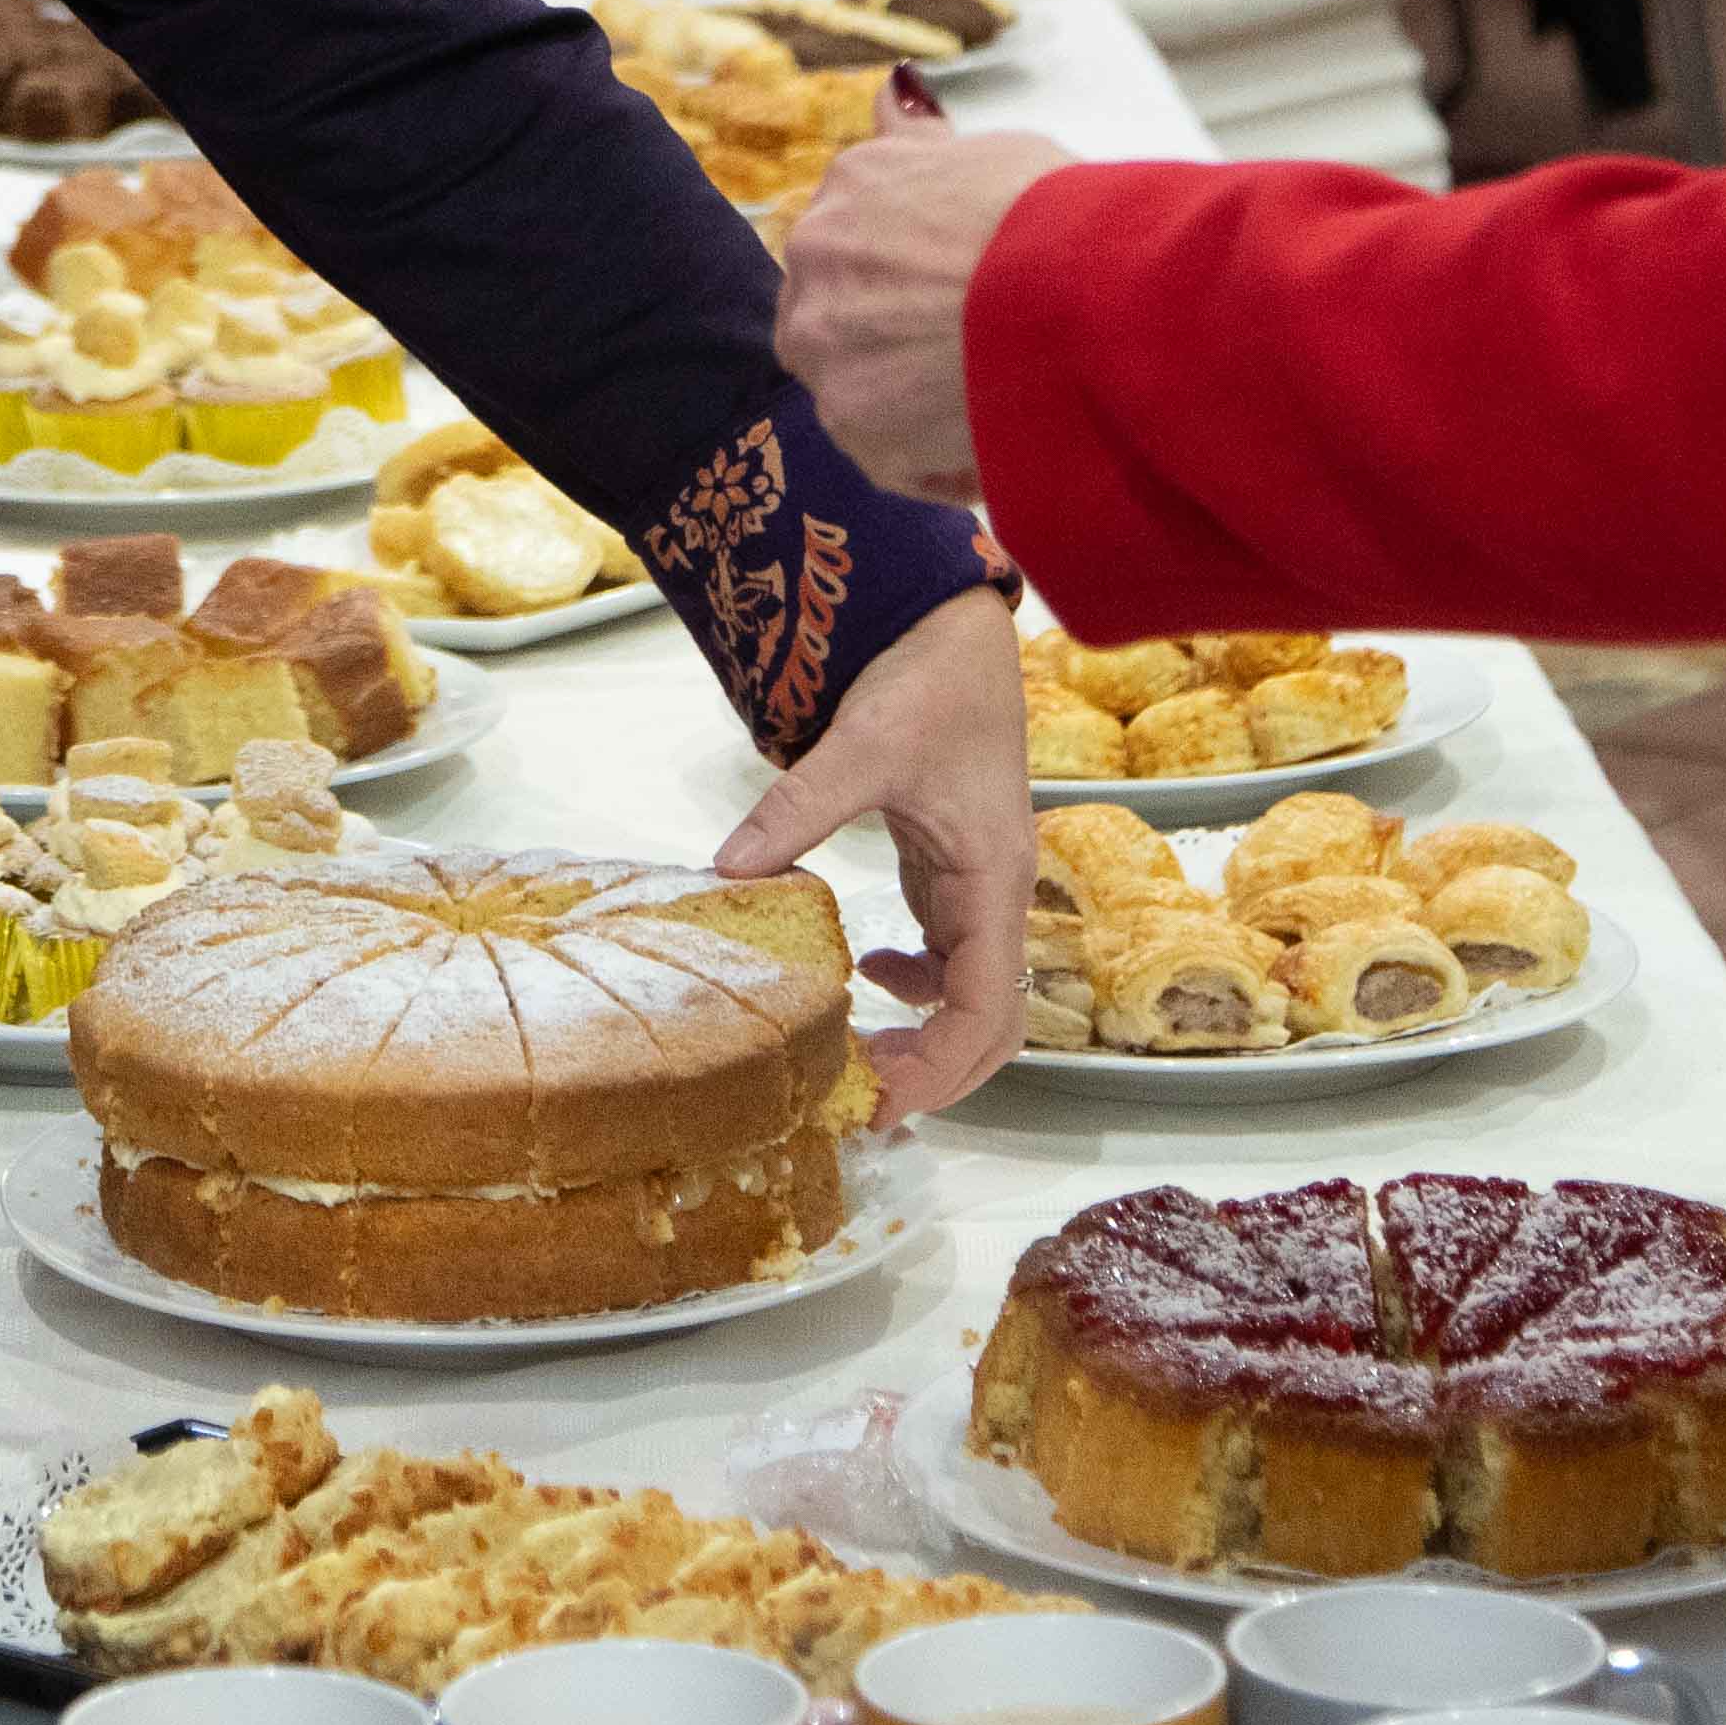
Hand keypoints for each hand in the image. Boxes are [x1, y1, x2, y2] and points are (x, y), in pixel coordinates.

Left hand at [710, 586, 1030, 1115]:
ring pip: (973, 990)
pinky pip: (948, 950)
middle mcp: (998, 891)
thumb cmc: (928, 677)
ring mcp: (977, 881)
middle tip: (861, 1101)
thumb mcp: (863, 744)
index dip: (941, 1068)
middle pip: (996, 1020)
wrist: (951, 621)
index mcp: (994, 877)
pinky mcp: (950, 864)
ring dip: (927, 1033)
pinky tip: (865, 972)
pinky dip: (915, 981)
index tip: (880, 1103)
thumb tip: (727, 870)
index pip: (990, 1009)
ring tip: (857, 1057)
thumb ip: (798, 809)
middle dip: (939, 1070)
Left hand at [772, 115, 1076, 508]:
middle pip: (836, 305)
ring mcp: (824, 343)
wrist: (1072, 294)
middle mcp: (815, 255)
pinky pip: (889, 454)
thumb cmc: (1050, 217)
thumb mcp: (987, 150)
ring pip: (853, 380)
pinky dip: (936, 457)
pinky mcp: (852, 425)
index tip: (950, 292)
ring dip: (906, 395)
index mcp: (851, 182)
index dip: (906, 271)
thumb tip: (890, 94)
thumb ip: (922, 141)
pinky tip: (993, 437)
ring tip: (986, 397)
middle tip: (964, 348)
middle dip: (887, 331)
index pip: (852, 233)